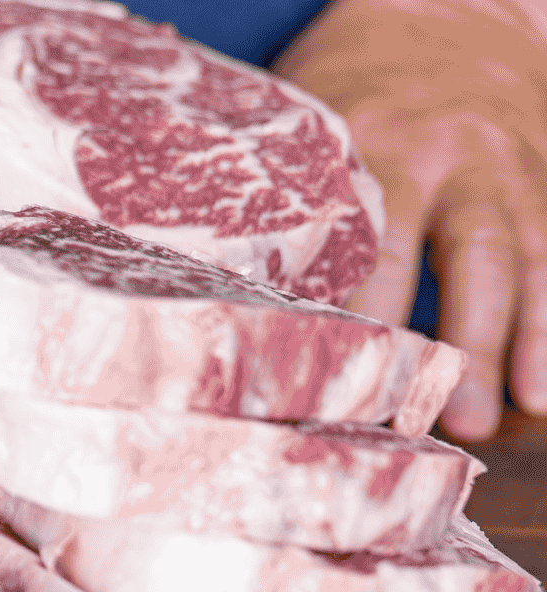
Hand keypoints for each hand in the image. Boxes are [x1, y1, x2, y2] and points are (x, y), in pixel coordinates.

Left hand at [275, 0, 546, 440]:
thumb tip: (212, 297)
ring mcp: (499, 168)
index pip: (349, 234)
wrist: (449, 12)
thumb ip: (279, 198)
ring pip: (510, 257)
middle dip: (432, 336)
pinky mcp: (542, 180)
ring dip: (505, 341)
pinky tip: (539, 387)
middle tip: (417, 412)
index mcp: (362, 139)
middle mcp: (439, 152)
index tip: (321, 375)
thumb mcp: (306, 119)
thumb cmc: (350, 87)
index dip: (337, 309)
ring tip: (495, 416)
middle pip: (440, 250)